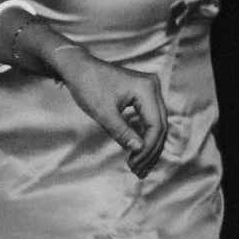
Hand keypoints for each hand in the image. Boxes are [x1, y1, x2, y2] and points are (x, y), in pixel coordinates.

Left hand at [49, 47, 169, 176]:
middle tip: (138, 170)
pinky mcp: (144, 94)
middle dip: (150, 150)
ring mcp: (150, 90)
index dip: (148, 147)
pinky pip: (150, 119)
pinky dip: (144, 135)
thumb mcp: (103, 112)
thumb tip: (138, 150)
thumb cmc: (88, 86)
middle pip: (160, 125)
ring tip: (139, 166)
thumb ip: (122, 131)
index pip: (156, 124)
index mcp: (146, 89)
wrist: (78, 68)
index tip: (134, 163)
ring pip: (157, 124)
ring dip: (149, 146)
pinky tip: (138, 151)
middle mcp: (153, 88)